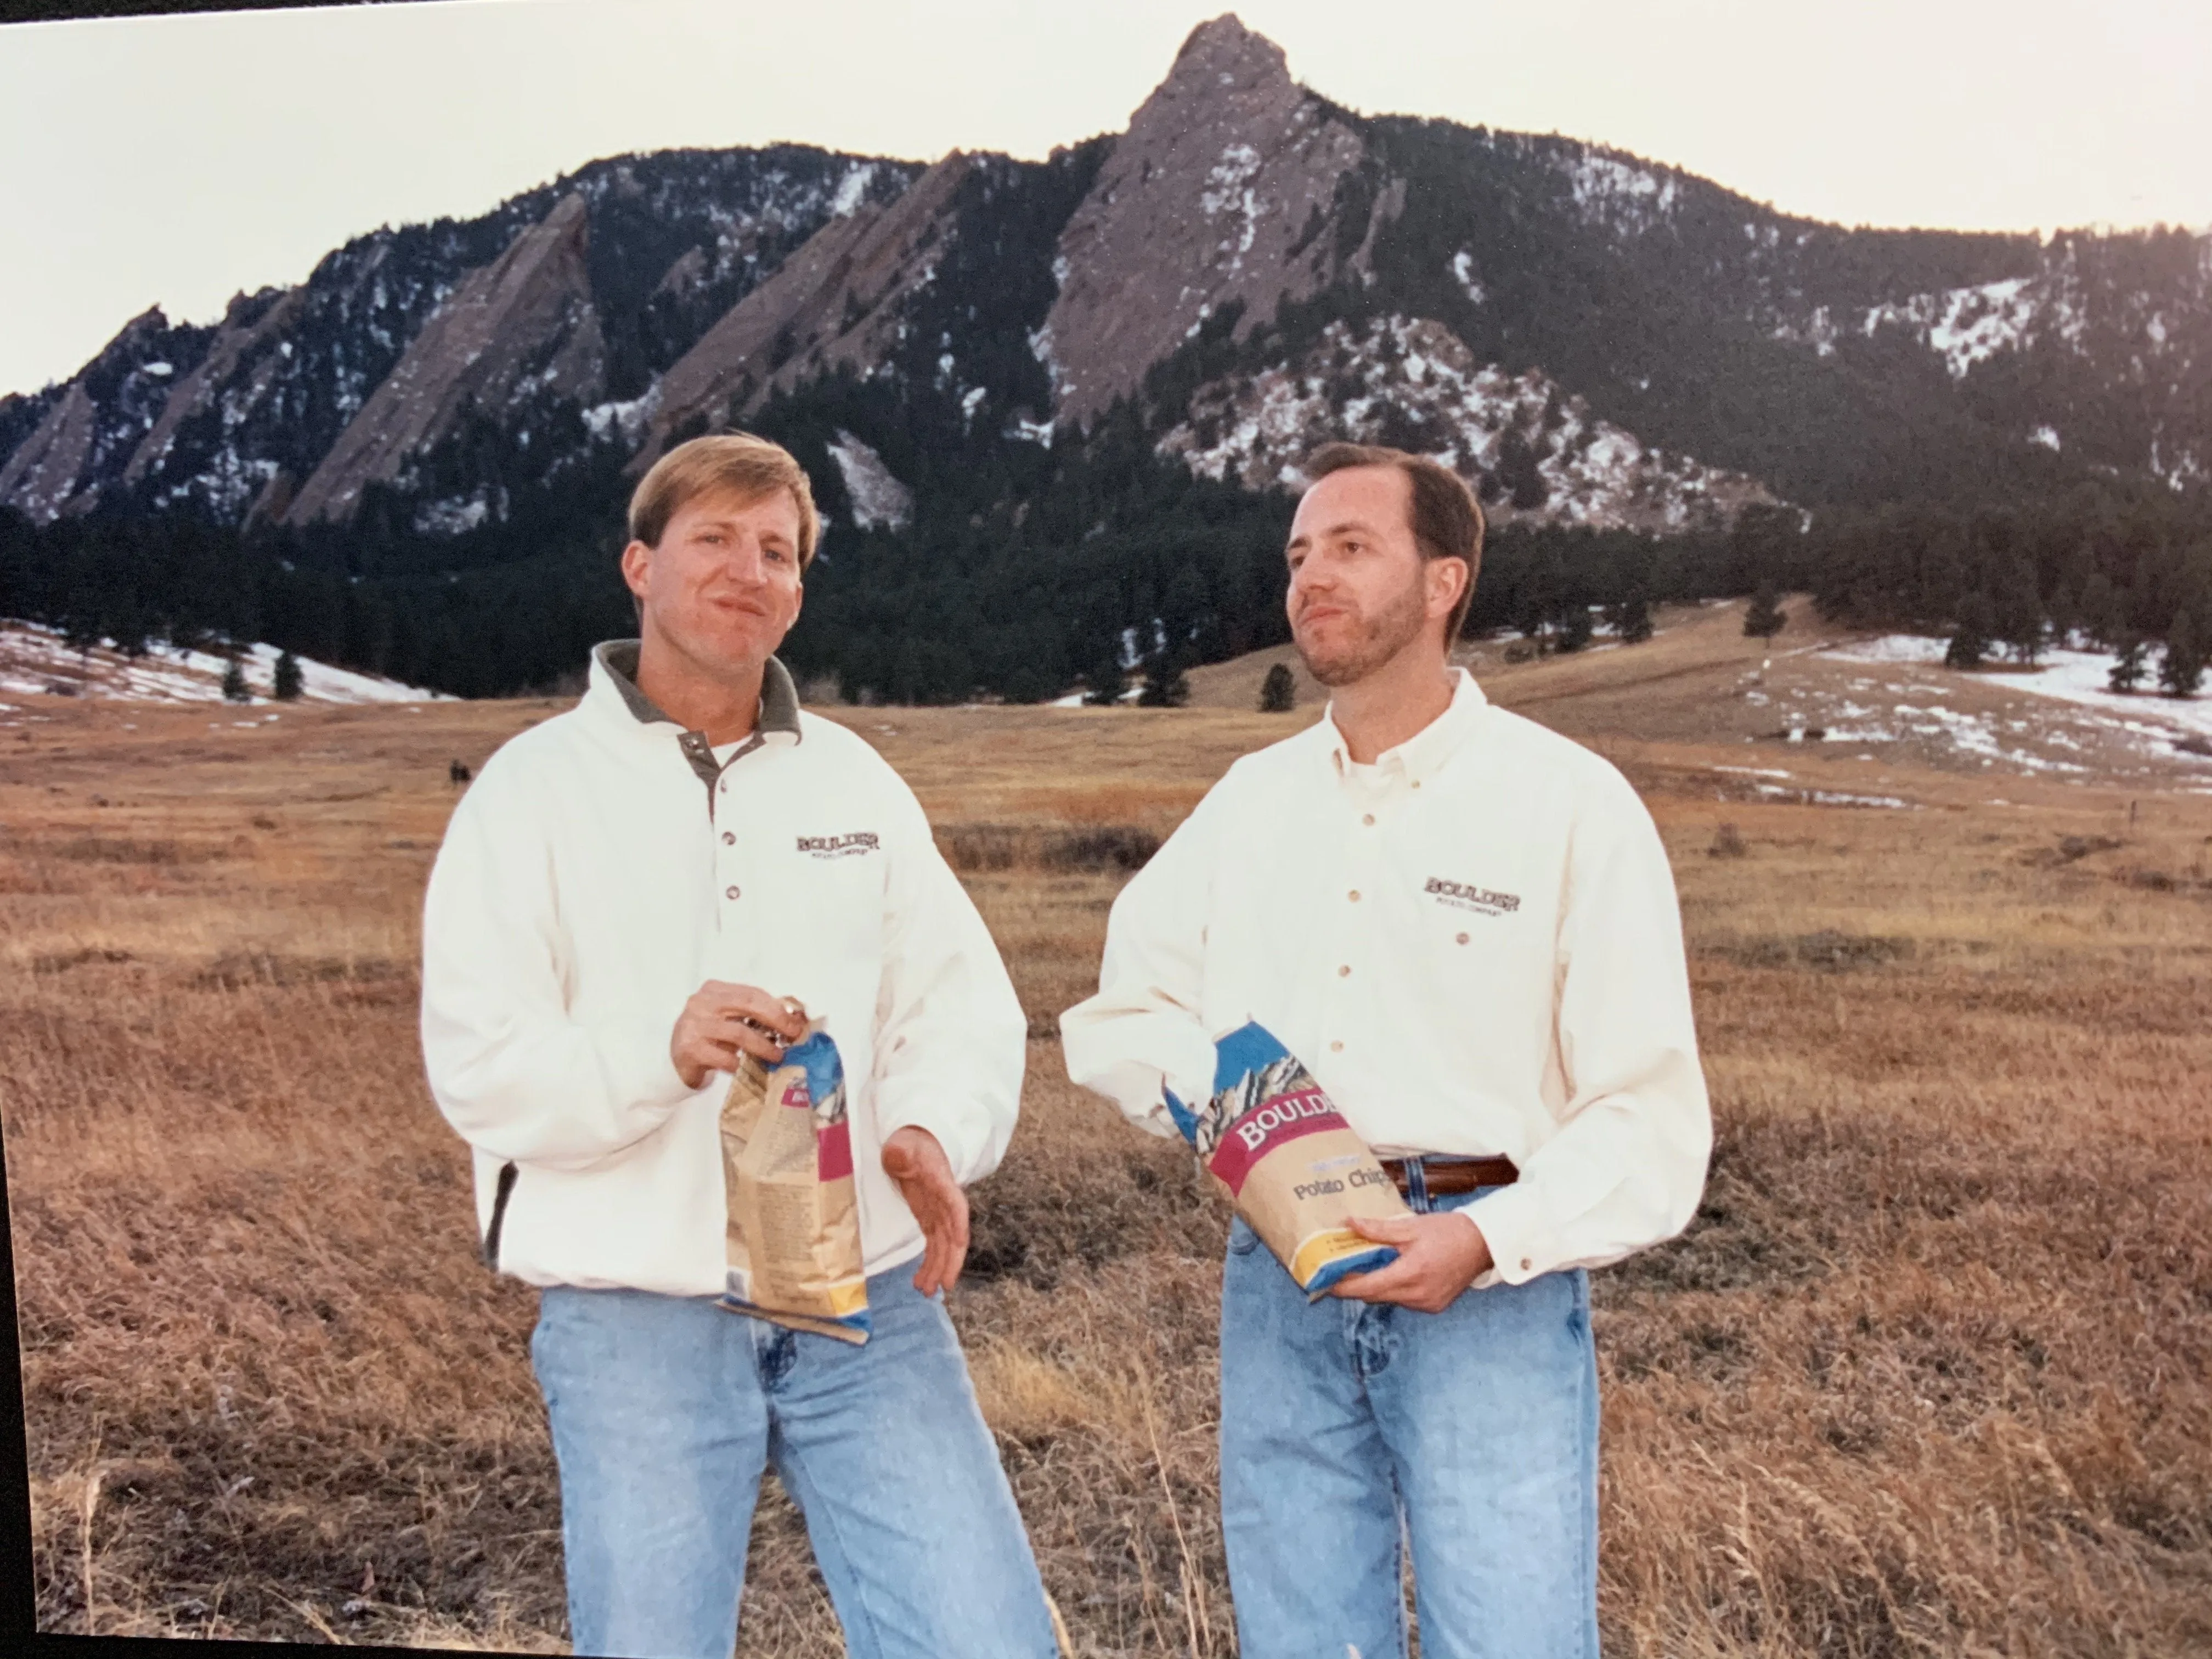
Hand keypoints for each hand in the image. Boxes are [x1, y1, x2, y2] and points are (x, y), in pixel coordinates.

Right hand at [669, 982, 806, 1089]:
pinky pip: (724, 1058)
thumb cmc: (709, 1037)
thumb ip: (752, 1014)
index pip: (752, 993)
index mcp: (714, 990)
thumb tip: (792, 1020)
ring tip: (778, 1056)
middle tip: (793, 1036)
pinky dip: (741, 1064)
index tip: (796, 1022)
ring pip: (739, 1032)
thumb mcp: (728, 1018)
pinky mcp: (690, 1049)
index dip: (778, 1007)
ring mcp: (694, 1025)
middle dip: (776, 1020)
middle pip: (748, 1005)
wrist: (675, 1061)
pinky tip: (751, 1069)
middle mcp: (701, 1003)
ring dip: (763, 1046)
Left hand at [880, 1126, 968, 1296]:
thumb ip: (900, 1151)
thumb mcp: (902, 1145)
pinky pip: (934, 1246)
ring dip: (938, 1269)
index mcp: (942, 1184)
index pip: (956, 1206)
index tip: (959, 1242)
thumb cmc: (910, 1143)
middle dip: (950, 1261)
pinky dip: (930, 1264)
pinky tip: (922, 1281)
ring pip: (945, 1246)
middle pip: (954, 1235)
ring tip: (926, 1291)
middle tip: (942, 1286)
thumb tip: (896, 1155)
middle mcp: (946, 1203)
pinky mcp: (930, 1220)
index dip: (959, 1224)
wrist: (914, 1145)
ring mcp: (939, 1214)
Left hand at [1328, 1209, 1494, 1312]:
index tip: (1325, 1281)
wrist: (1483, 1244)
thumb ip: (1378, 1230)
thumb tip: (1349, 1224)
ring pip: (1389, 1299)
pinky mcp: (1434, 1306)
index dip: (1343, 1287)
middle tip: (1340, 1270)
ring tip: (1367, 1266)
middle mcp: (1417, 1295)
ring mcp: (1427, 1304)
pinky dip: (1395, 1289)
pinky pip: (1405, 1300)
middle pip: (1375, 1296)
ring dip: (1377, 1286)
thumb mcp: (1411, 1226)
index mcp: (1410, 1274)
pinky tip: (1395, 1272)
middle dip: (1356, 1285)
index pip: (1367, 1288)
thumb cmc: (1447, 1231)